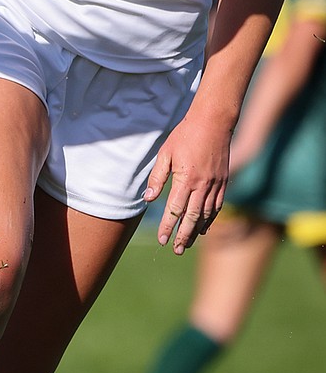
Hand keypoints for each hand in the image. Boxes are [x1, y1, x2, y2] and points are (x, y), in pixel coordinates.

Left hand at [144, 112, 231, 254]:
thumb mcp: (165, 154)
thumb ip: (157, 178)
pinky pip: (217, 206)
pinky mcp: (223, 182)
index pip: (175, 210)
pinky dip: (210, 220)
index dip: (168, 227)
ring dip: (196, 232)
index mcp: (186, 179)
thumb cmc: (185, 135)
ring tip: (187, 244)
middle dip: (183, 236)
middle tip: (175, 249)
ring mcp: (215, 184)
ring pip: (206, 215)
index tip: (162, 240)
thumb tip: (149, 199)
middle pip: (192, 218)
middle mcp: (203, 185)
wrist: (214, 122)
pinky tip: (204, 229)